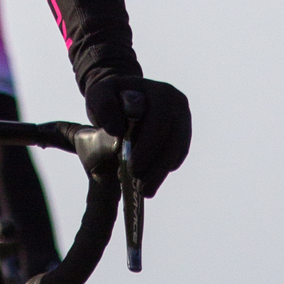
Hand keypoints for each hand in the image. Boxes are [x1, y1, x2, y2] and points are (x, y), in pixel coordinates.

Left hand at [82, 73, 191, 195]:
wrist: (123, 98)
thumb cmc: (111, 97)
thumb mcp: (100, 94)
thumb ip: (104, 105)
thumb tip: (117, 129)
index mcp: (160, 92)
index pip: (159, 122)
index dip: (148, 147)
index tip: (132, 168)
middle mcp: (177, 105)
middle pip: (173, 140)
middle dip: (157, 167)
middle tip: (141, 188)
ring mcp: (183, 120)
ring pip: (178, 151)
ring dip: (161, 173)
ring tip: (145, 191)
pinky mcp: (183, 134)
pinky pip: (178, 155)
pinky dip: (164, 169)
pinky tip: (148, 180)